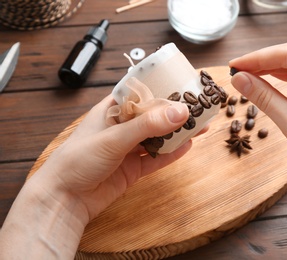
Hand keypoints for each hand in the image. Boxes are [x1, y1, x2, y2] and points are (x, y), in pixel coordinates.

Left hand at [35, 95, 191, 222]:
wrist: (64, 198)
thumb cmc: (78, 159)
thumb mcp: (114, 137)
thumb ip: (148, 125)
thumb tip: (181, 111)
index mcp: (112, 110)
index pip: (143, 95)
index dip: (164, 90)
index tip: (187, 88)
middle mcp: (122, 127)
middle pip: (154, 117)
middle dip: (176, 114)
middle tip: (201, 111)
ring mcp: (128, 148)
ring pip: (158, 137)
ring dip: (177, 133)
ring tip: (201, 127)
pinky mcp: (132, 168)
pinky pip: (156, 158)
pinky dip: (171, 153)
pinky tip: (187, 147)